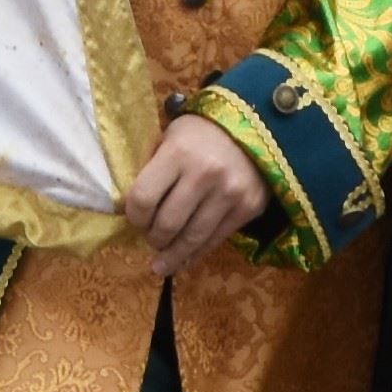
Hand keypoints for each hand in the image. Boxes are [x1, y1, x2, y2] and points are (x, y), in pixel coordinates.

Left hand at [121, 111, 269, 274]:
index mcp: (178, 153)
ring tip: (161, 265)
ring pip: (192, 238)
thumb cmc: (203, 132)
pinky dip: (197, 255)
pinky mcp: (247, 208)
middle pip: (167, 224)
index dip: (134, 215)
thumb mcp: (172, 137)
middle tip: (151, 238)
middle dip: (153, 237)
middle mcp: (204, 175)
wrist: (257, 126)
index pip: (143, 198)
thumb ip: (155, 168)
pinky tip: (184, 261)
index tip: (135, 218)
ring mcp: (229, 194)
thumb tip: (135, 207)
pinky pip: (216, 240)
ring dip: (173, 256)